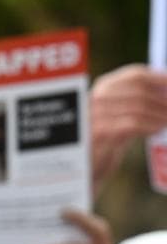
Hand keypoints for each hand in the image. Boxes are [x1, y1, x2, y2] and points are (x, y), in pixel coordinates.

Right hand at [89, 64, 166, 187]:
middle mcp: (96, 98)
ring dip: (161, 115)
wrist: (85, 168)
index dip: (160, 79)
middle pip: (140, 90)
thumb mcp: (119, 118)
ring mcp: (95, 115)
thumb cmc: (106, 143)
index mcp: (102, 89)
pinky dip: (151, 125)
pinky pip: (133, 124)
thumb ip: (137, 103)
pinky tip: (158, 129)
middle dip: (164, 100)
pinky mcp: (100, 133)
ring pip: (139, 107)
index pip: (135, 75)